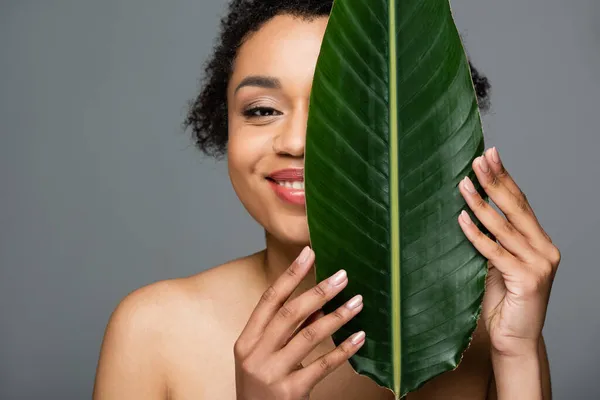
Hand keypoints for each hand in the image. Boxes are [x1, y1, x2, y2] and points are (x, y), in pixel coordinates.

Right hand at [233, 247, 364, 399]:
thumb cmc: (260, 388)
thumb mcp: (263, 357)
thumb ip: (285, 331)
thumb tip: (317, 303)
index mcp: (247, 340)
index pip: (269, 299)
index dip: (290, 274)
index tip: (309, 253)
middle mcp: (256, 354)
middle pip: (290, 314)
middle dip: (318, 291)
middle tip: (342, 276)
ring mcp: (272, 373)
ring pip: (308, 336)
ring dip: (336, 316)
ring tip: (358, 302)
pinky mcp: (290, 392)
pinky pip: (323, 366)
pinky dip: (343, 350)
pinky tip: (359, 337)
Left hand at [457, 147, 560, 356]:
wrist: (513, 340)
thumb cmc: (501, 302)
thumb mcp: (497, 264)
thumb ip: (493, 239)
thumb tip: (469, 208)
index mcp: (539, 242)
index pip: (521, 203)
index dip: (504, 178)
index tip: (490, 155)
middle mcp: (544, 250)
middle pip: (516, 208)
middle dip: (495, 181)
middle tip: (479, 158)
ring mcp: (538, 265)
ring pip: (504, 227)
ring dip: (481, 203)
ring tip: (463, 183)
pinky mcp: (527, 281)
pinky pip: (495, 252)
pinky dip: (477, 235)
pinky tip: (461, 218)